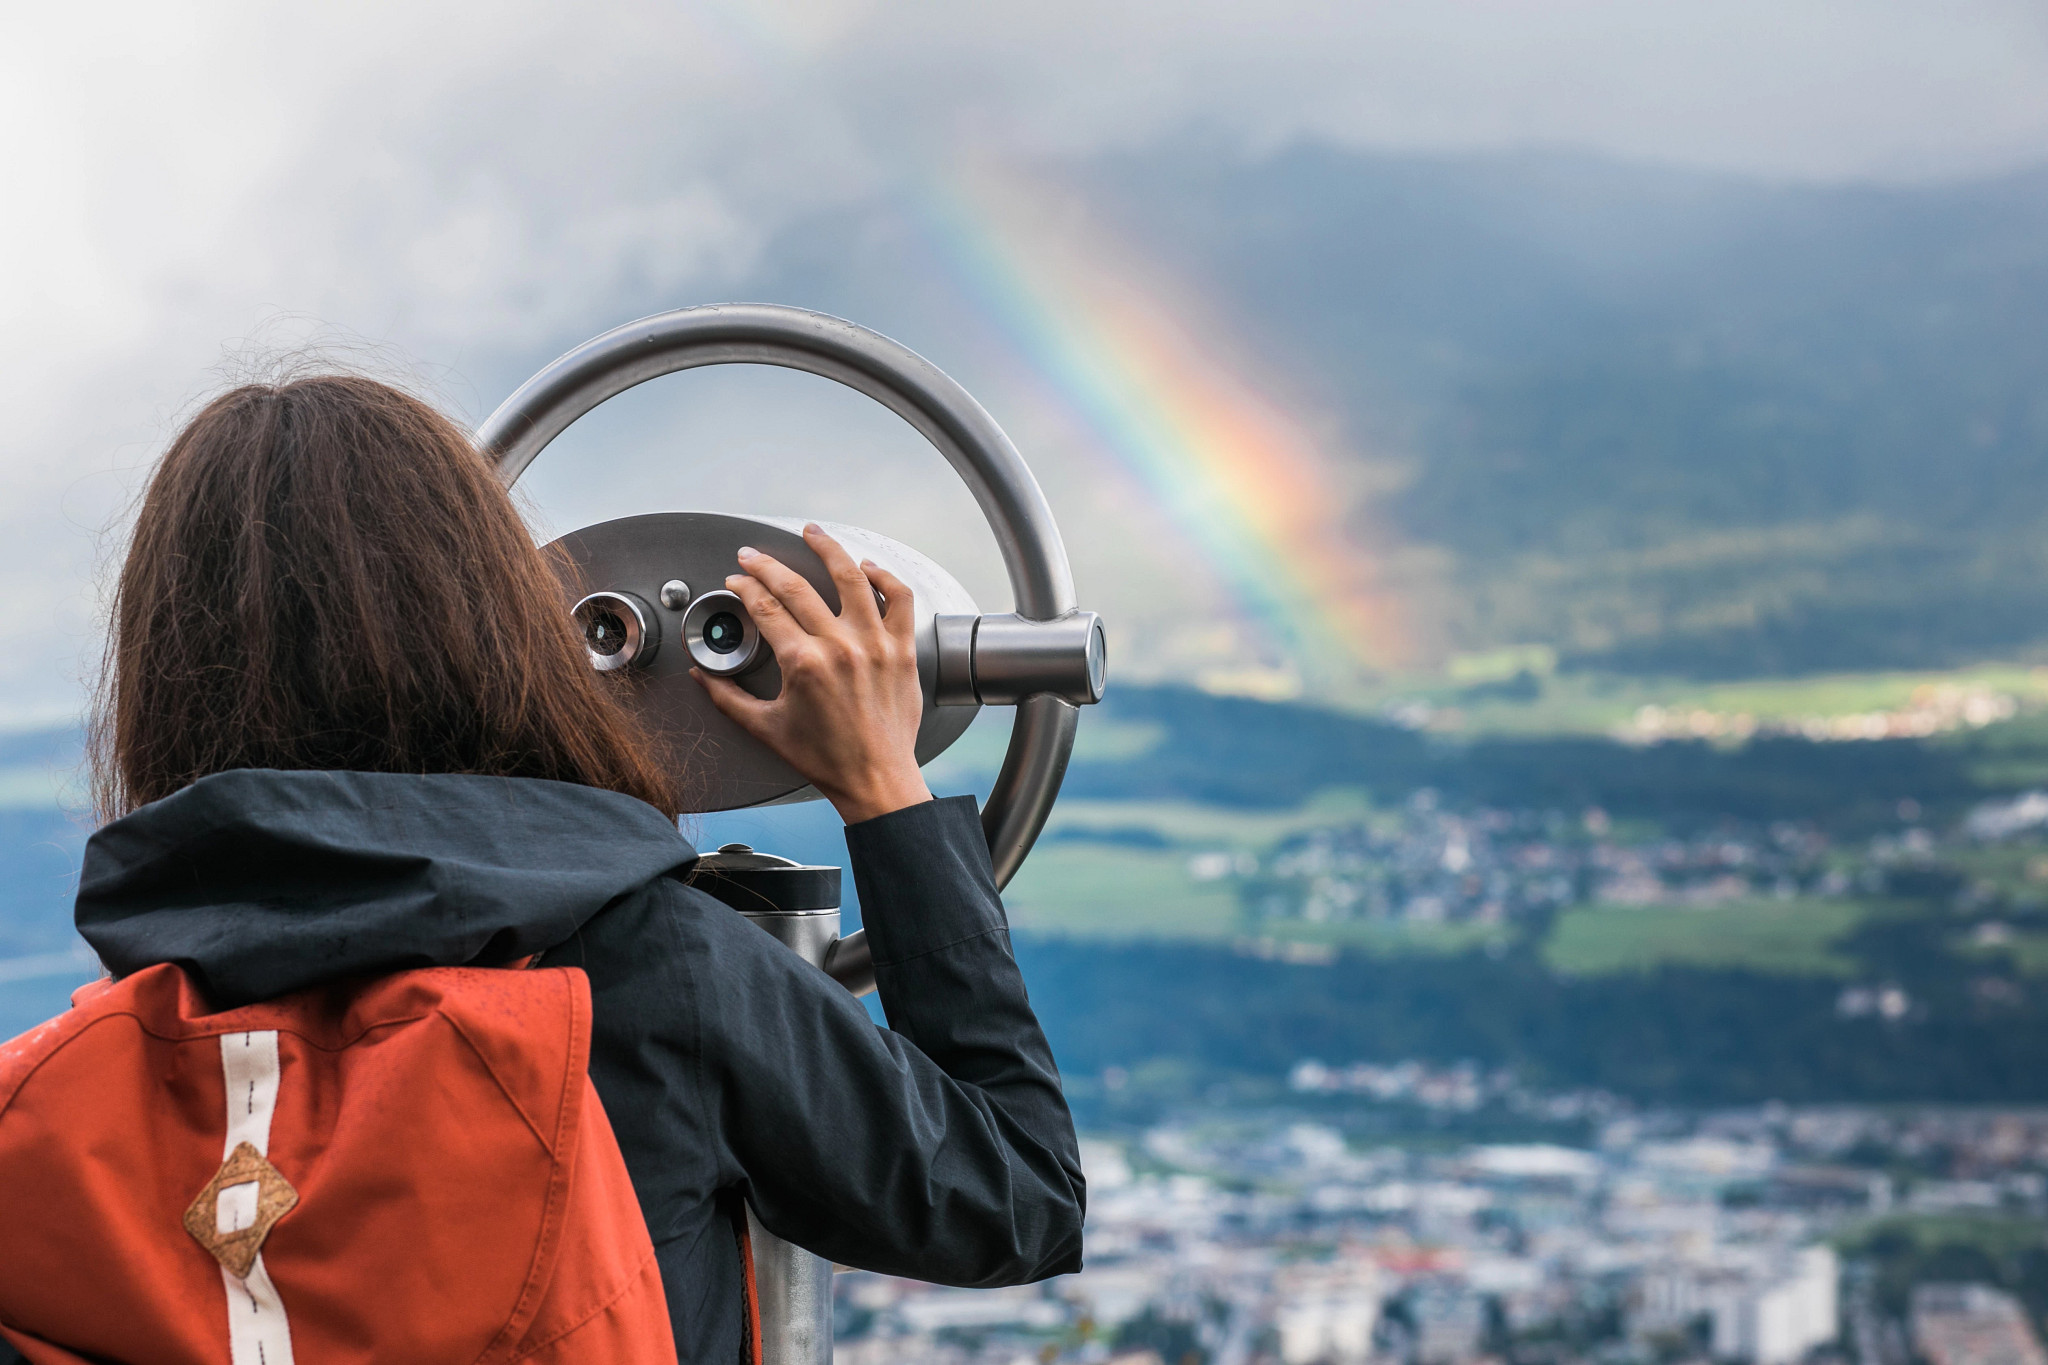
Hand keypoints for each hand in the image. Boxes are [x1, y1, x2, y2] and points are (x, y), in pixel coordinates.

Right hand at [692, 524, 932, 824]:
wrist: (875, 779)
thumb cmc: (826, 759)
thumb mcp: (765, 728)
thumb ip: (728, 697)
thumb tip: (702, 675)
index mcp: (803, 663)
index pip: (765, 607)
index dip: (745, 587)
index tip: (737, 581)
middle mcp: (840, 647)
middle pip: (796, 586)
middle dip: (766, 564)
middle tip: (752, 556)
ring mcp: (875, 644)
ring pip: (851, 577)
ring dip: (827, 548)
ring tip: (812, 532)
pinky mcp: (902, 649)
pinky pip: (898, 599)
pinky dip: (884, 577)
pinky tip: (867, 566)